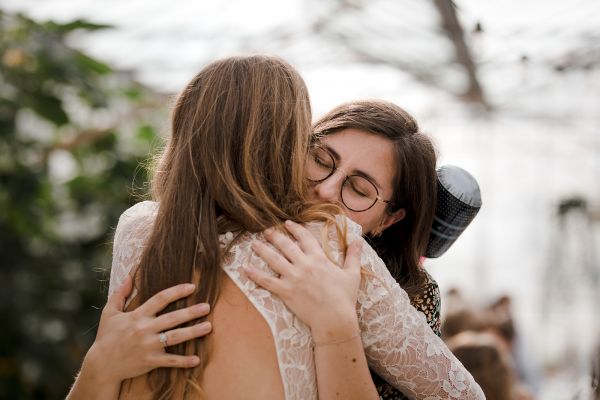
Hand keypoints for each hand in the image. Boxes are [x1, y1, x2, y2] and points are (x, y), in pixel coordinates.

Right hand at [84, 276, 211, 383]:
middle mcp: (145, 329)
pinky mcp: (150, 361)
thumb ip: (120, 294)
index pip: (160, 299)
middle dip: (191, 312)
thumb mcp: (109, 312)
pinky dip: (184, 362)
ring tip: (208, 327)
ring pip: (175, 338)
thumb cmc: (107, 337)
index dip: (176, 292)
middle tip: (207, 306)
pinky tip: (197, 359)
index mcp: (137, 316)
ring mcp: (148, 346)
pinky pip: (170, 361)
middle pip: (172, 318)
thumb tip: (130, 275)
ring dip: (193, 332)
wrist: (101, 365)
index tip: (192, 287)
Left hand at [244, 220, 362, 340]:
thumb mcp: (352, 274)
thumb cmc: (345, 298)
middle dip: (275, 236)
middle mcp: (304, 265)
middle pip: (286, 246)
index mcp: (319, 259)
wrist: (335, 319)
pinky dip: (255, 274)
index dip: (295, 229)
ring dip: (262, 250)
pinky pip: (266, 281)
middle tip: (266, 231)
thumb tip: (359, 239)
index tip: (287, 223)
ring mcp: (293, 278)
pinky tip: (245, 268)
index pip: (305, 238)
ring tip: (253, 244)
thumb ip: (353, 255)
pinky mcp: (285, 292)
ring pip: (274, 260)